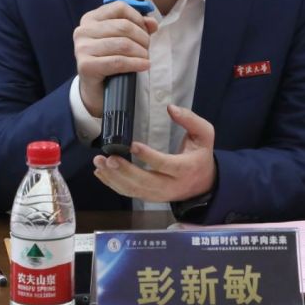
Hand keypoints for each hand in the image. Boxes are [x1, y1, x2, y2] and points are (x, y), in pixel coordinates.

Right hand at [73, 1, 157, 116]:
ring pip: (122, 44)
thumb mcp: (123, 38)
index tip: (145, 31)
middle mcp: (83, 30)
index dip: (138, 18)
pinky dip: (135, 63)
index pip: (119, 8)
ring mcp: (82, 48)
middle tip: (147, 49)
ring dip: (141, 52)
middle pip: (123, 26)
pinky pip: (117, 62)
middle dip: (142, 38)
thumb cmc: (110, 58)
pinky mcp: (86, 66)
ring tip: (146, 58)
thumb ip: (138, 26)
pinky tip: (144, 65)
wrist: (96, 88)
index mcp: (91, 18)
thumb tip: (152, 23)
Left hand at [92, 104, 215, 201]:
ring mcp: (159, 194)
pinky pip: (130, 193)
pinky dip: (113, 184)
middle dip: (125, 170)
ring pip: (134, 190)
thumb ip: (190, 120)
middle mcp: (171, 185)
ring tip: (99, 163)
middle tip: (108, 158)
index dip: (149, 156)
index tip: (132, 144)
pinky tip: (101, 173)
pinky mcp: (150, 197)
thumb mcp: (204, 135)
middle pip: (146, 181)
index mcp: (185, 168)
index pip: (165, 164)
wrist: (203, 184)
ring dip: (114, 178)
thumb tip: (171, 108)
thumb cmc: (201, 155)